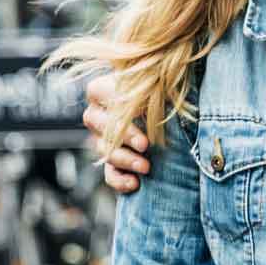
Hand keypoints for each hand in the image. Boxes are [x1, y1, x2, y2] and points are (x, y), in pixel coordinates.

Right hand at [84, 74, 150, 193]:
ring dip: (126, 160)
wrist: (169, 117)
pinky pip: (109, 174)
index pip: (98, 91)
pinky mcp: (112, 162)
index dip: (117, 102)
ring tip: (147, 167)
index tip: (140, 109)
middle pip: (99, 125)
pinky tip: (135, 183)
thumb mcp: (158, 85)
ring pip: (104, 151)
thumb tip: (161, 80)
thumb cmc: (161, 92)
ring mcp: (101, 140)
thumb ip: (153, 84)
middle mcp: (97, 115)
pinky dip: (120, 181)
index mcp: (103, 90)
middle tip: (145, 145)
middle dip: (124, 136)